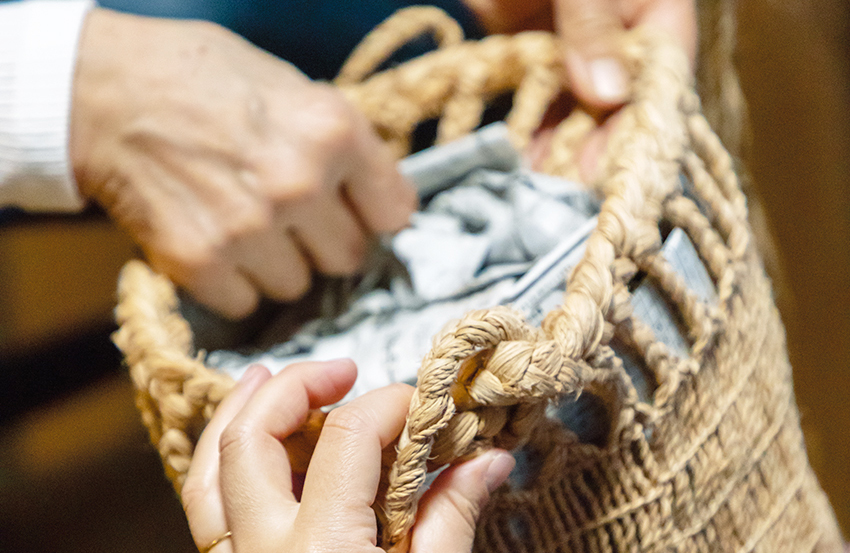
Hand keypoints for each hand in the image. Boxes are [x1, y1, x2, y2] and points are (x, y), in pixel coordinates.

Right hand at [70, 9, 416, 318]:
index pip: (394, 213)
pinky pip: (244, 302)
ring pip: (296, 285)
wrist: (103, 90)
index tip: (356, 211)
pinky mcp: (199, 262)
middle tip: (292, 217)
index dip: (373, 212)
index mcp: (334, 132)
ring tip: (243, 224)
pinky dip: (231, 282)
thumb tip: (374, 197)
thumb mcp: (292, 88)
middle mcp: (299, 183)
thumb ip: (340, 146)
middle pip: (347, 258)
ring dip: (276, 265)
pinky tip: (213, 242)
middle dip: (324, 242)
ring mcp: (249, 228)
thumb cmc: (200, 79)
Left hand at [181, 360, 514, 552]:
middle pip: (252, 438)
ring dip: (239, 412)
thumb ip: (452, 518)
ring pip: (210, 469)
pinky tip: (252, 440)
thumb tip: (488, 457)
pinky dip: (225, 461)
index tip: (425, 405)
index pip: (347, 439)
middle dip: (297, 387)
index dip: (391, 404)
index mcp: (323, 552)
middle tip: (347, 371)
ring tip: (268, 376)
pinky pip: (208, 507)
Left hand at [464, 0, 695, 180]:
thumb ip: (593, 23)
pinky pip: (533, 105)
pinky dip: (524, 135)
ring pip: (571, 119)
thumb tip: (605, 95)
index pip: (658, 94)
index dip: (638, 142)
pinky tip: (512, 169)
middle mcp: (619, 45)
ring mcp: (573, 55)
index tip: (617, 187)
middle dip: (592, 161)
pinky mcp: (531, 57)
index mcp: (653, 22)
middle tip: (570, 210)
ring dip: (555, 158)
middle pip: (614, 118)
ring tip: (538, 202)